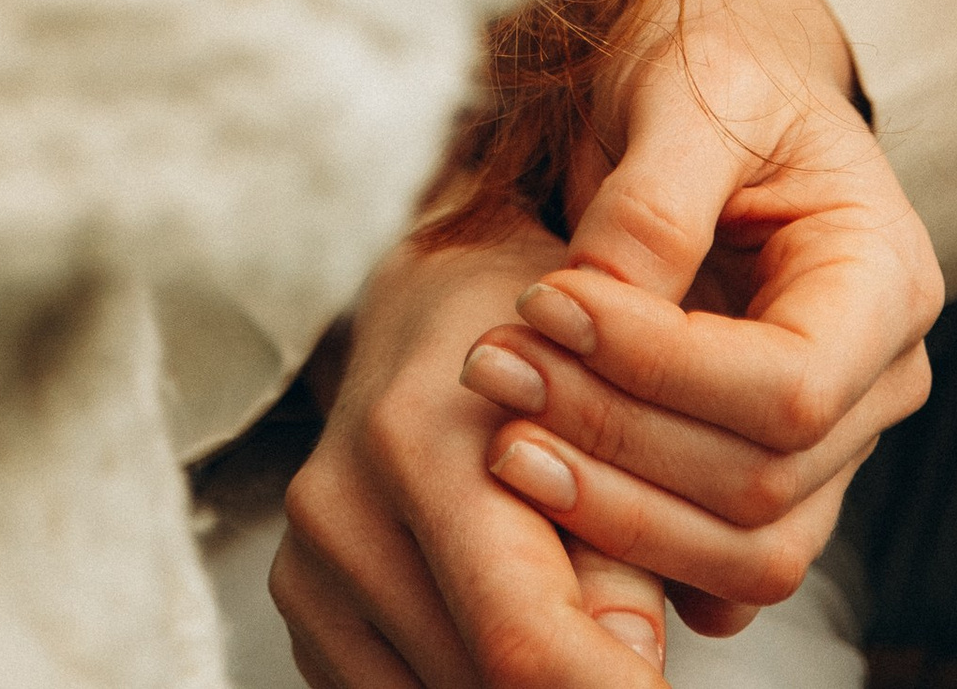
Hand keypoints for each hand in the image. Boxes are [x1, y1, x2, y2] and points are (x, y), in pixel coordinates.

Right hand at [274, 227, 686, 681]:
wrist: (434, 307)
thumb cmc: (540, 346)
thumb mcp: (605, 417)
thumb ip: (621, 545)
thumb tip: (637, 665)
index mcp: (417, 440)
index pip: (521, 633)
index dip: (605, 688)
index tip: (655, 688)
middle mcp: (341, 503)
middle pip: (486, 679)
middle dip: (568, 684)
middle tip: (626, 654)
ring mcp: (308, 559)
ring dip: (515, 685)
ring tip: (562, 621)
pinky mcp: (301, 601)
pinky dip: (462, 682)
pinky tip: (495, 623)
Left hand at [457, 0, 939, 634]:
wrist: (730, 71)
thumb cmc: (717, 65)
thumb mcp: (685, 92)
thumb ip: (650, 206)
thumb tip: (587, 310)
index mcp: (884, 278)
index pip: (789, 384)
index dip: (657, 366)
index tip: (541, 305)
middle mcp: (878, 375)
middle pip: (764, 479)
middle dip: (614, 439)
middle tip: (493, 370)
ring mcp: (835, 436)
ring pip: (749, 546)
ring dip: (614, 510)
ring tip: (501, 440)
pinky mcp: (771, 466)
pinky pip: (726, 561)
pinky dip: (643, 551)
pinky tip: (557, 514)